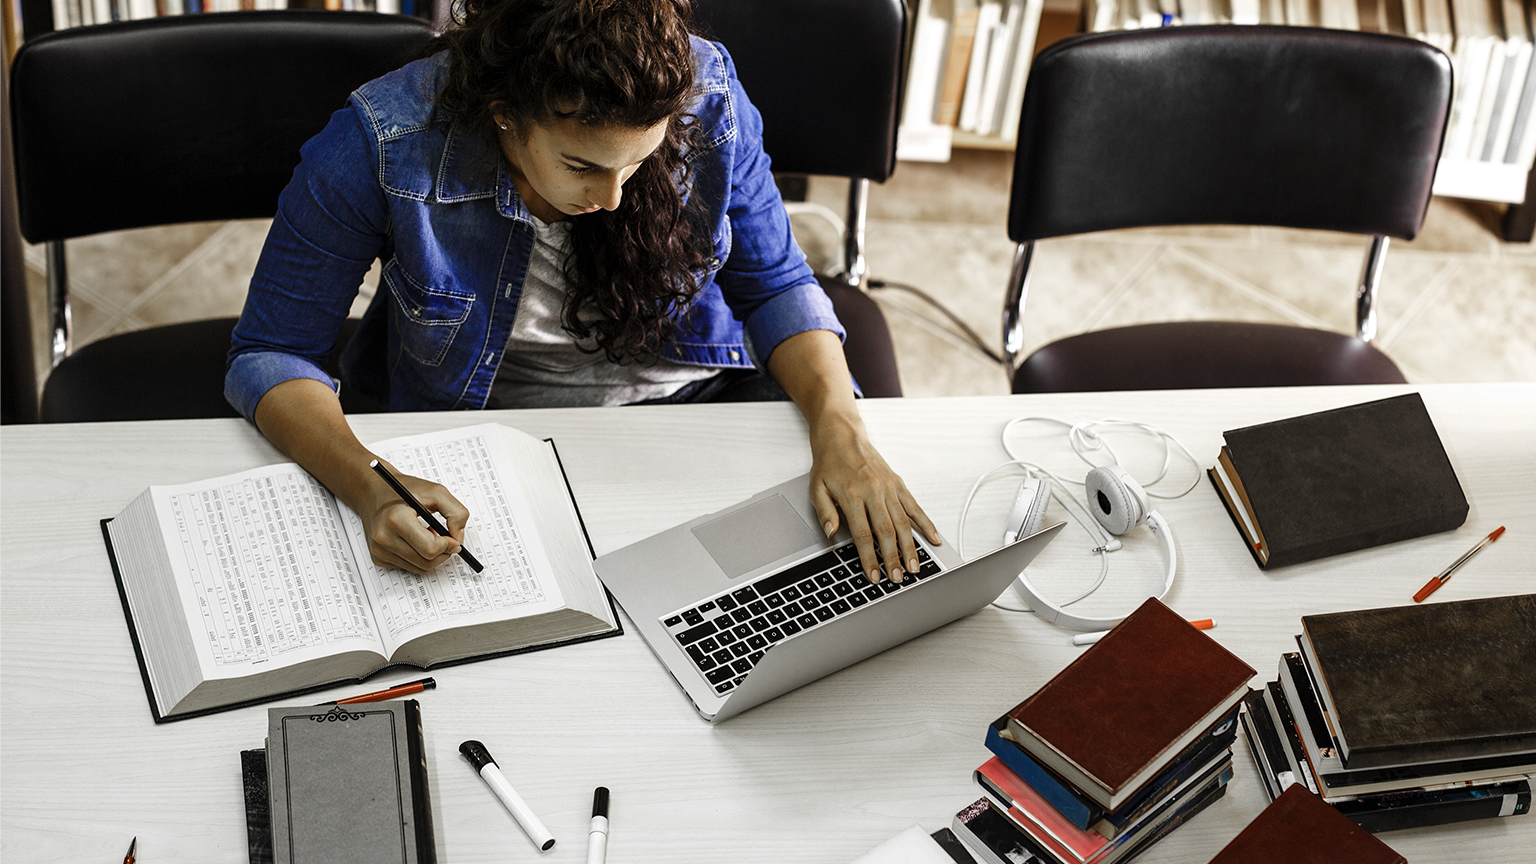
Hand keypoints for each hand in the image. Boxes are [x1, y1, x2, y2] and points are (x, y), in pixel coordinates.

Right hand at [360, 467, 469, 574]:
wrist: (374, 491)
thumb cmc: (404, 490)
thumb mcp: (436, 492)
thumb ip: (456, 512)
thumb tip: (458, 538)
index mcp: (396, 519)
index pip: (430, 548)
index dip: (448, 545)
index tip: (453, 538)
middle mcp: (384, 537)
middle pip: (426, 562)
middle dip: (443, 553)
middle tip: (446, 538)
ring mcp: (379, 550)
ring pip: (420, 568)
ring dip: (431, 555)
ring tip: (428, 534)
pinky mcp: (378, 558)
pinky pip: (409, 567)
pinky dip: (419, 557)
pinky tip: (415, 540)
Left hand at [765, 328, 941, 583]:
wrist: (842, 433)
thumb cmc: (828, 462)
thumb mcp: (816, 487)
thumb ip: (825, 512)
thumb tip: (831, 534)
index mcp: (851, 494)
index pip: (862, 533)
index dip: (869, 558)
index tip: (874, 575)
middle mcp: (873, 490)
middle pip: (886, 531)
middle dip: (893, 558)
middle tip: (898, 578)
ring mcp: (888, 487)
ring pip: (904, 522)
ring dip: (911, 547)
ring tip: (915, 567)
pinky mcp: (898, 483)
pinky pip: (915, 506)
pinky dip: (926, 524)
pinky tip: (934, 539)